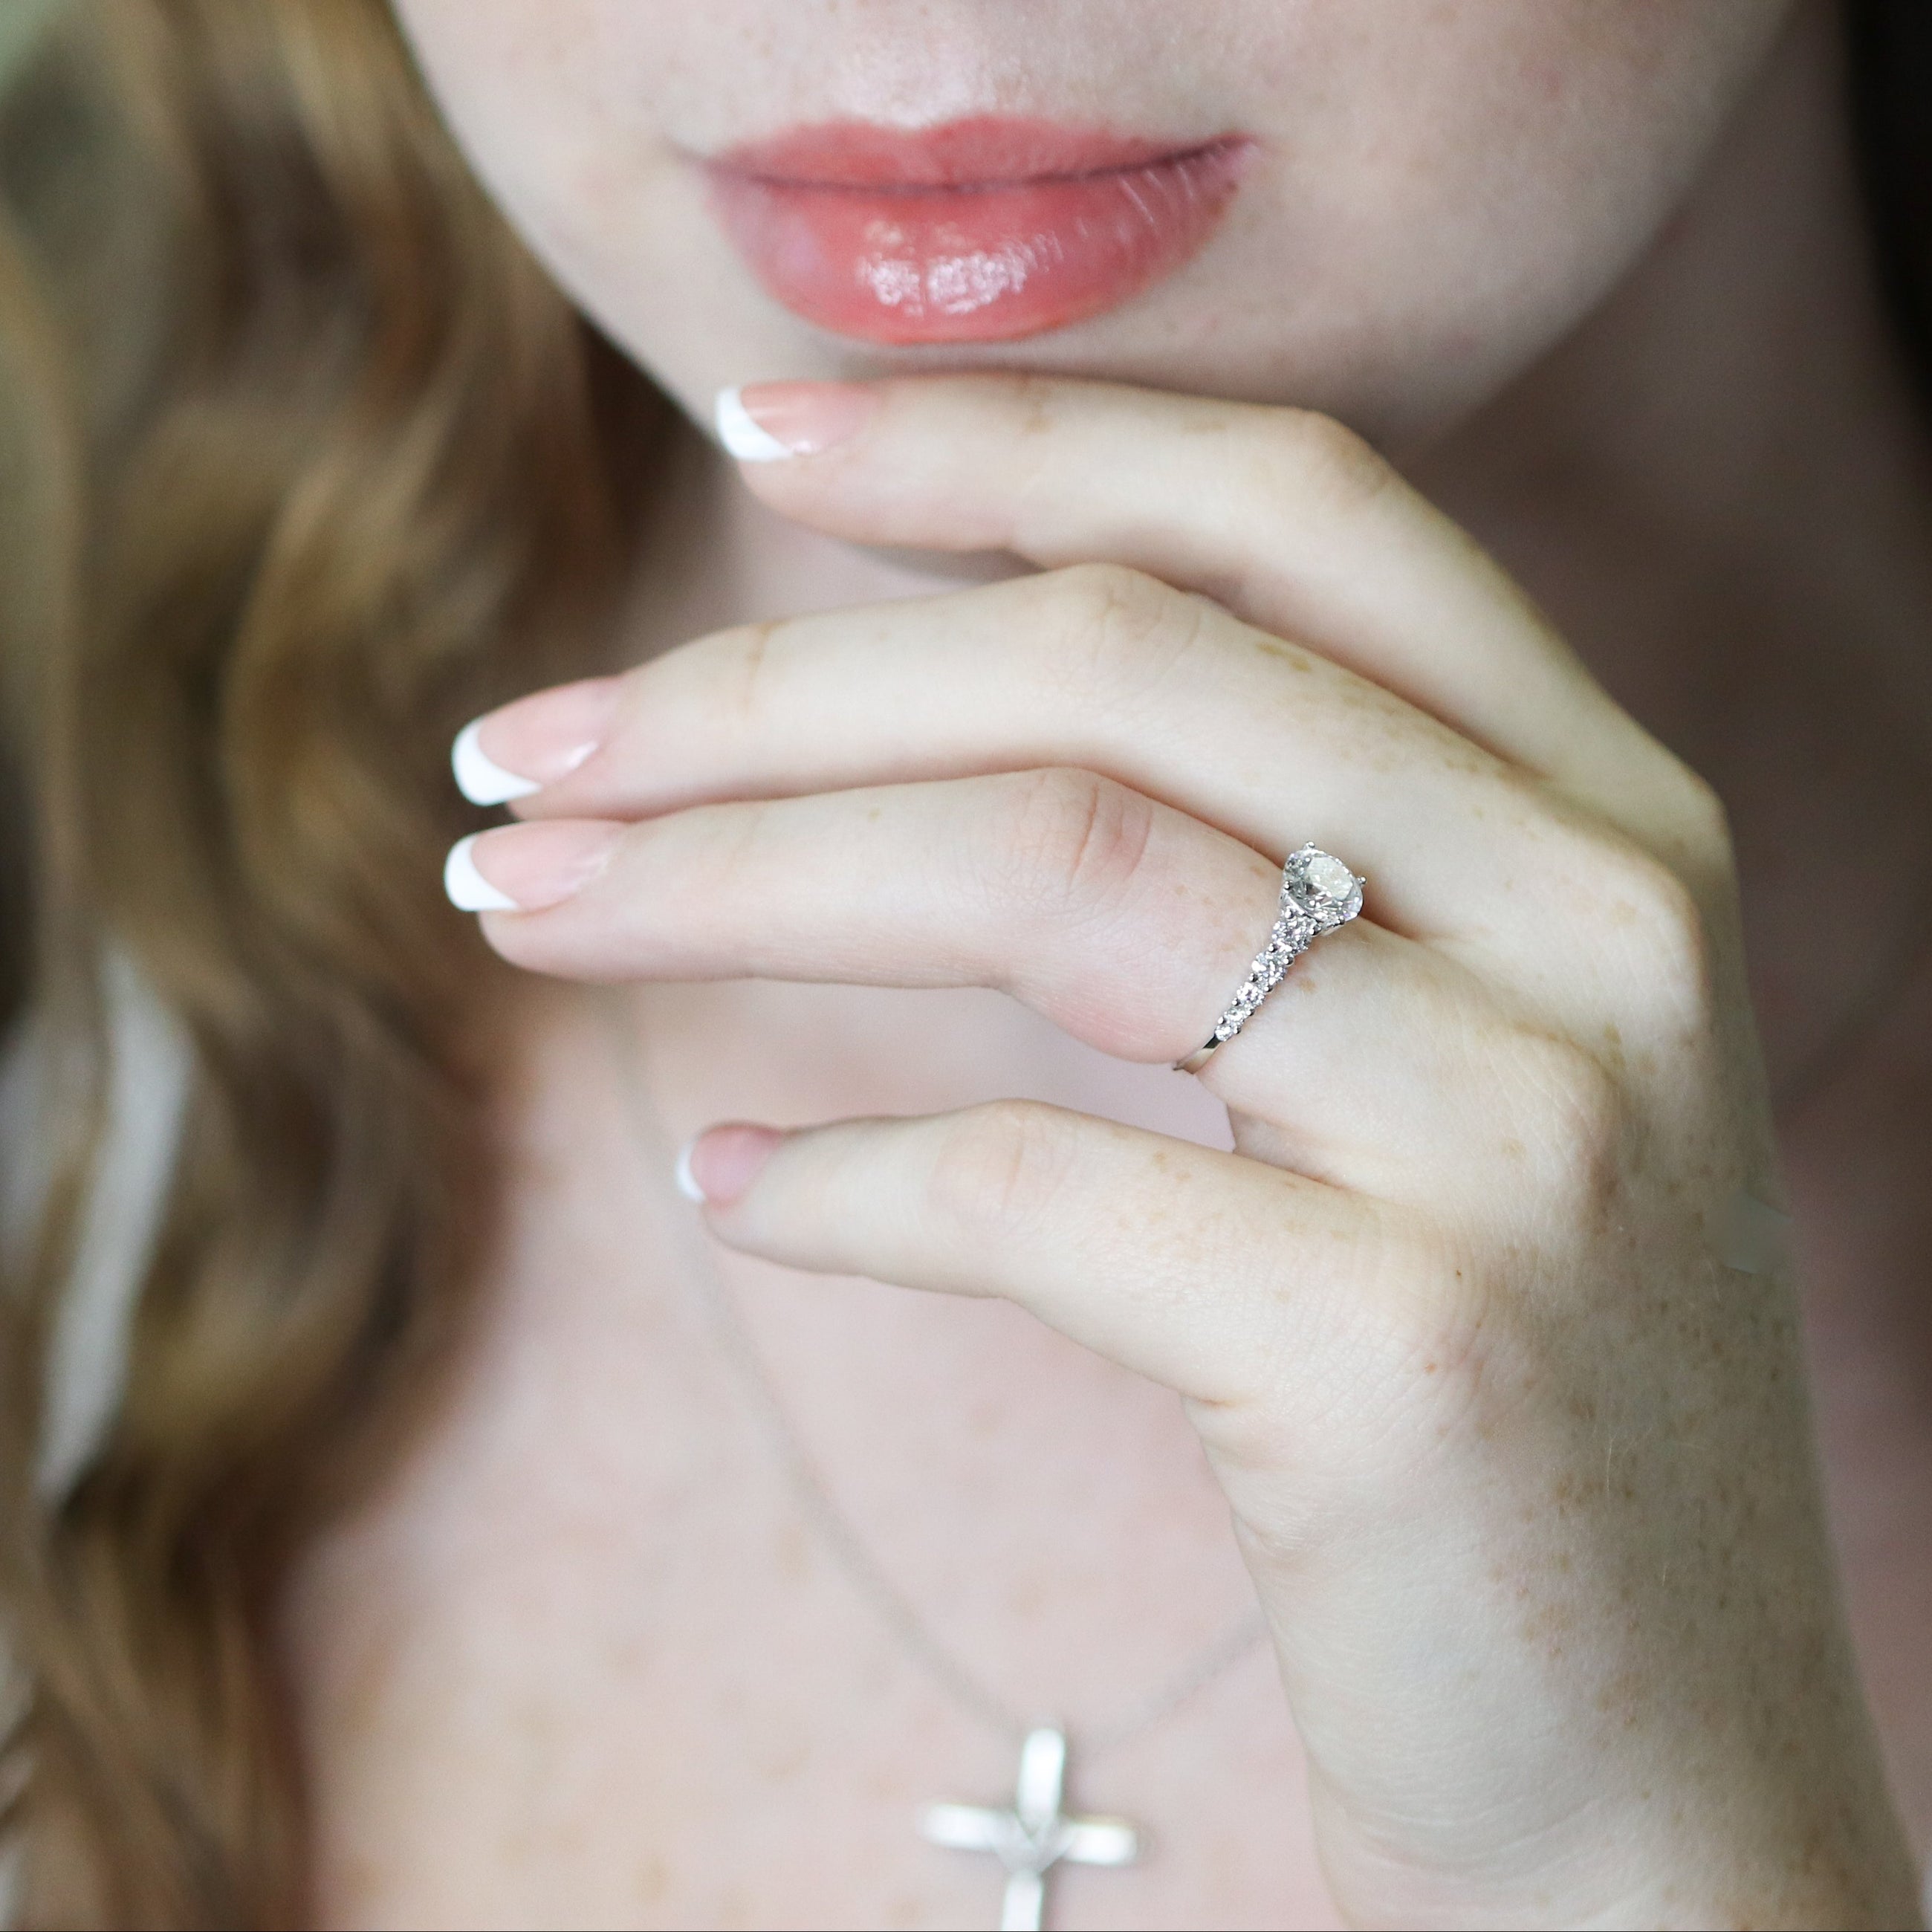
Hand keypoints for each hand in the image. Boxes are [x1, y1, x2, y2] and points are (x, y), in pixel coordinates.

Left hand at [446, 376, 1916, 1926]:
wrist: (1657, 1764)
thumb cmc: (1488, 1392)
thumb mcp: (1437, 1065)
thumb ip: (1271, 866)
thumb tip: (884, 739)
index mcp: (1601, 811)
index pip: (1283, 507)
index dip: (1008, 436)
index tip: (753, 436)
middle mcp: (1601, 914)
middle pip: (1109, 665)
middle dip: (768, 684)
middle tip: (524, 752)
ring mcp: (1528, 1124)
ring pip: (1052, 869)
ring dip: (729, 877)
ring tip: (525, 908)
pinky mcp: (1417, 1348)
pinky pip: (1039, 1186)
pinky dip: (845, 1179)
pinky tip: (734, 1191)